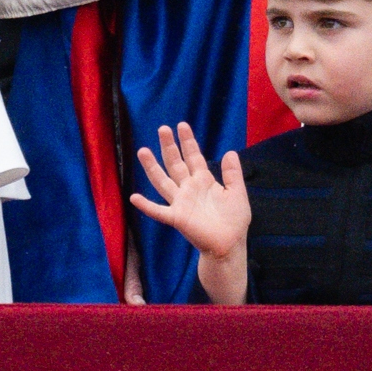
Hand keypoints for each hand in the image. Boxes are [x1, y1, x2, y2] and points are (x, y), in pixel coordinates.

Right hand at [131, 122, 249, 304]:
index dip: (187, 142)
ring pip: (163, 181)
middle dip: (169, 146)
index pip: (193, 157)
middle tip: (163, 128)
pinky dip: (146, 205)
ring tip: (143, 151)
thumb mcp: (237, 193)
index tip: (181, 125)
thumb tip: (230, 152)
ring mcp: (181, 202)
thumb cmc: (234, 220)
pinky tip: (134, 198)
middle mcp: (189, 188)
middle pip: (175, 163)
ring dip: (152, 167)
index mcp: (203, 181)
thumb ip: (233, 174)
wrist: (230, 245)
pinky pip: (159, 211)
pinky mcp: (177, 218)